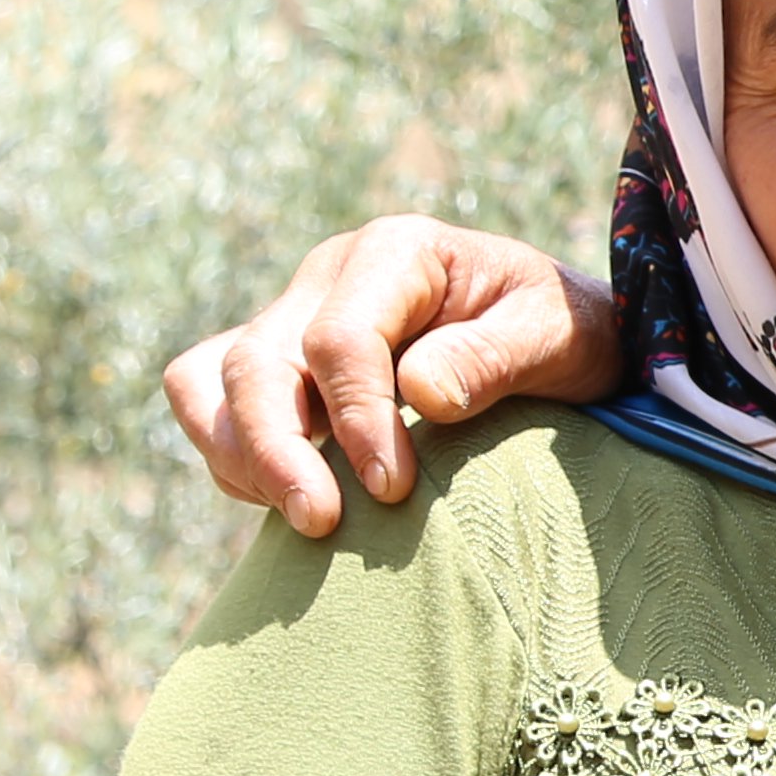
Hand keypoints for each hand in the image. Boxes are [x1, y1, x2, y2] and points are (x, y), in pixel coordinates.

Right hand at [161, 216, 621, 535]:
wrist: (558, 336)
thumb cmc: (566, 332)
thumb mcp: (559, 337)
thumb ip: (496, 356)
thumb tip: (421, 392)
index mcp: (397, 253)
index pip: (340, 339)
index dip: (356, 419)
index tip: (392, 488)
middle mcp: (329, 276)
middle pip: (256, 362)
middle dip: (276, 449)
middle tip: (321, 523)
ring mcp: (293, 315)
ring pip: (209, 381)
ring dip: (239, 455)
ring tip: (302, 518)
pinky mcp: (279, 361)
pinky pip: (209, 402)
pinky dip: (231, 456)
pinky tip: (289, 500)